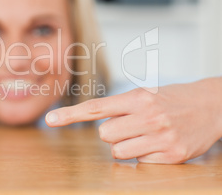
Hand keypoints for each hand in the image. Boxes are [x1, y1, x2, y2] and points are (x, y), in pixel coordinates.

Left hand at [45, 78, 221, 163]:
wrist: (210, 105)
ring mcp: (161, 137)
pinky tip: (158, 144)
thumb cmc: (171, 99)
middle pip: (104, 134)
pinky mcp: (172, 155)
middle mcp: (148, 116)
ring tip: (145, 135)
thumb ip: (120, 107)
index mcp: (137, 98)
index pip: (96, 107)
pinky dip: (144, 155)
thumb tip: (96, 123)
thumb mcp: (145, 94)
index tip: (50, 119)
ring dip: (126, 146)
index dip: (71, 115)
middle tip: (131, 125)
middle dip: (113, 132)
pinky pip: (139, 162)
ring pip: (118, 151)